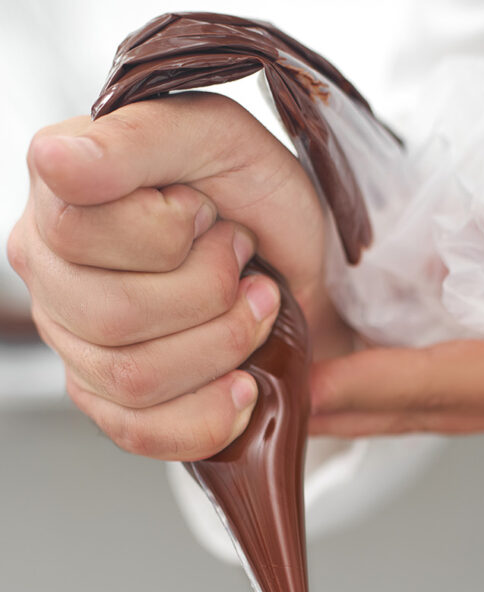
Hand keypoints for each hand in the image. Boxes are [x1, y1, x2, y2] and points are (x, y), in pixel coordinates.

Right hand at [8, 93, 351, 459]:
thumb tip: (53, 162)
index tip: (208, 213)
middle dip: (209, 296)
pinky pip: (139, 432)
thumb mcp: (214, 137)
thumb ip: (134, 139)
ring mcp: (73, 342)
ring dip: (220, 347)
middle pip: (111, 318)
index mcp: (57, 196)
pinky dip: (207, 416)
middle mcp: (50, 272)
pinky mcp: (107, 398)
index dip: (167, 234)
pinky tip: (242, 385)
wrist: (302, 259)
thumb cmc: (254, 193)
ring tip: (254, 311)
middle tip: (244, 266)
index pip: (78, 233)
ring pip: (133, 379)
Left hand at [309, 173, 483, 436]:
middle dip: (346, 413)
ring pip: (434, 413)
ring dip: (369, 408)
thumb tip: (441, 243)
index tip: (306, 389)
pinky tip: (372, 379)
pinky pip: (458, 397)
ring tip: (304, 397)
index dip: (366, 386)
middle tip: (275, 406)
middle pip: (422, 414)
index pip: (440, 381)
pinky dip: (407, 390)